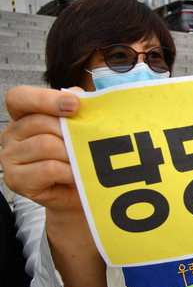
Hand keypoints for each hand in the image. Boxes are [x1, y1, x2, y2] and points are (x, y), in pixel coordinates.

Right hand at [0, 86, 81, 211]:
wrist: (79, 192)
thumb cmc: (79, 156)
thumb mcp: (79, 128)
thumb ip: (76, 108)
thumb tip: (77, 94)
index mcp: (23, 117)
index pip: (20, 97)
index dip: (45, 99)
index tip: (74, 105)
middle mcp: (11, 135)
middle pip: (40, 122)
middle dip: (70, 132)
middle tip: (89, 143)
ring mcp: (10, 159)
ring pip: (46, 145)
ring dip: (72, 153)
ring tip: (85, 160)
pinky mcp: (17, 180)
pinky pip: (48, 169)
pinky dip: (69, 171)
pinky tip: (78, 174)